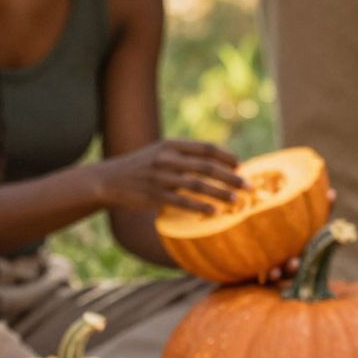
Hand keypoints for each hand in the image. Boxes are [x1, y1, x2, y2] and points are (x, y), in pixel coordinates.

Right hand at [96, 139, 242, 214]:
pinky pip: (182, 202)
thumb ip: (183, 155)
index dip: (226, 156)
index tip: (241, 165)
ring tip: (236, 201)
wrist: (109, 180)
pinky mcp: (154, 195)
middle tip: (248, 186)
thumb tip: (214, 163)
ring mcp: (160, 177)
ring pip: (198, 185)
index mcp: (171, 145)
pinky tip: (213, 212)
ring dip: (220, 193)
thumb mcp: (160, 152)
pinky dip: (199, 207)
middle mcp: (167, 158)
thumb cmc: (140, 167)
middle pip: (207, 167)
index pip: (206, 148)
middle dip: (231, 177)